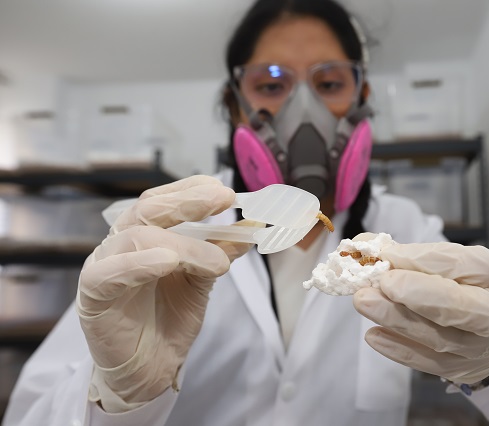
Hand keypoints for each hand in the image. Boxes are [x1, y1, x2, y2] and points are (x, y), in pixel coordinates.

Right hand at [76, 175, 253, 411]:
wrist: (150, 368)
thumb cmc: (169, 319)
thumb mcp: (201, 280)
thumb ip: (218, 252)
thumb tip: (251, 227)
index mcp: (144, 236)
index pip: (161, 201)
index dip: (190, 190)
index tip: (224, 191)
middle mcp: (121, 244)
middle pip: (148, 210)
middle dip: (188, 201)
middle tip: (223, 199)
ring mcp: (104, 267)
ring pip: (138, 237)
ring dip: (184, 244)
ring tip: (218, 262)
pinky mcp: (93, 296)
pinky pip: (109, 273)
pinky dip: (139, 263)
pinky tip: (168, 261)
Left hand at [353, 241, 488, 383]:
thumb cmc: (487, 286)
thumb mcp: (473, 261)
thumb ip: (433, 256)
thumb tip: (383, 251)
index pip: (469, 267)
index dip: (427, 261)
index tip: (390, 253)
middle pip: (460, 309)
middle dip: (416, 295)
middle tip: (380, 283)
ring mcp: (485, 351)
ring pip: (438, 339)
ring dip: (397, 319)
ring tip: (365, 301)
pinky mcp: (463, 371)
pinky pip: (428, 363)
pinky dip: (399, 349)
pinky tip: (374, 334)